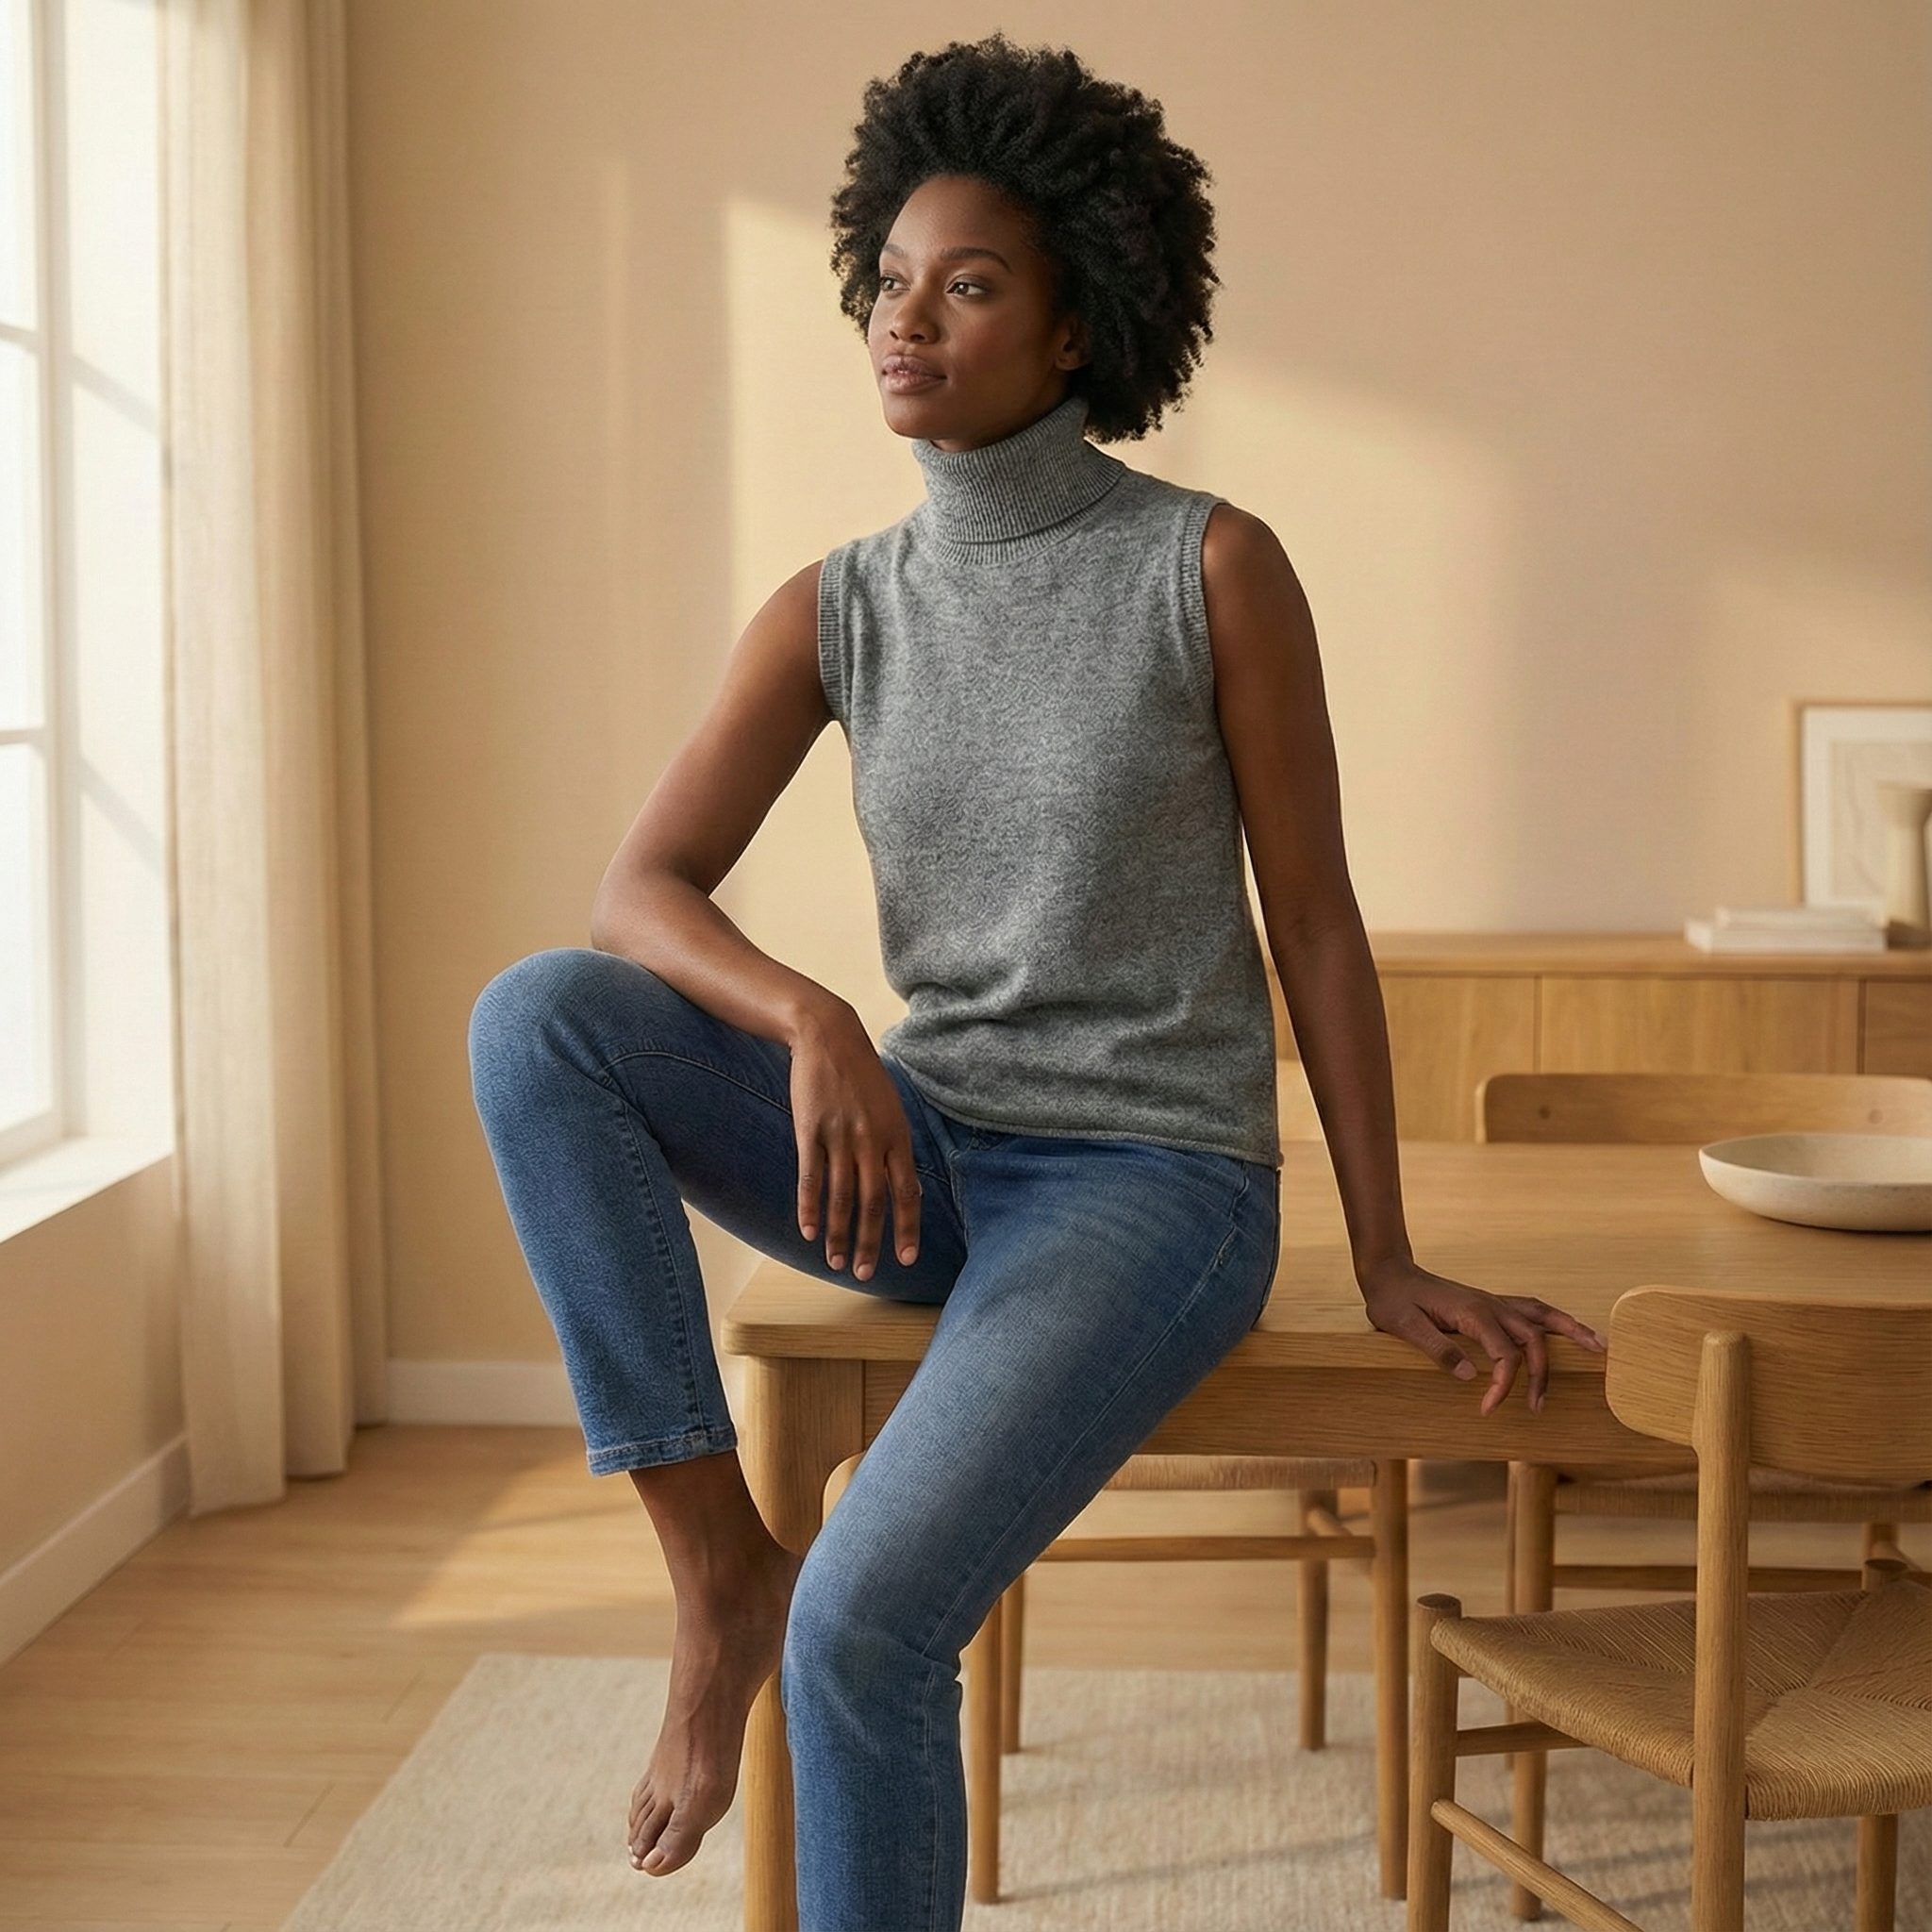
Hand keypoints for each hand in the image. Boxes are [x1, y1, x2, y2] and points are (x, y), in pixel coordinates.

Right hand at [788, 1002, 921, 1281]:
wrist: (829, 1037)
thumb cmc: (863, 1077)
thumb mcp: (892, 1110)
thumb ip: (897, 1150)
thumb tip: (909, 1190)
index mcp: (898, 1137)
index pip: (907, 1192)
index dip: (907, 1227)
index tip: (907, 1258)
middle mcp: (872, 1141)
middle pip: (874, 1202)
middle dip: (871, 1243)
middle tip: (865, 1274)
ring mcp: (840, 1136)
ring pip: (841, 1197)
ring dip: (840, 1234)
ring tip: (837, 1262)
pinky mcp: (810, 1131)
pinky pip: (811, 1178)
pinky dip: (810, 1207)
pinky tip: (809, 1232)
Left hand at [1358, 1259, 1605, 1414]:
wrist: (1388, 1273)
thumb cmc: (1393, 1300)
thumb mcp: (1405, 1326)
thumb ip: (1437, 1349)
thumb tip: (1471, 1376)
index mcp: (1472, 1314)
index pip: (1504, 1355)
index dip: (1502, 1385)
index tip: (1487, 1409)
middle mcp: (1490, 1305)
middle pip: (1532, 1340)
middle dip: (1541, 1374)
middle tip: (1536, 1407)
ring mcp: (1493, 1302)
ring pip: (1542, 1317)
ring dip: (1571, 1333)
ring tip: (1599, 1350)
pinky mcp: (1491, 1304)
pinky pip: (1532, 1311)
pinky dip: (1555, 1321)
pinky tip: (1570, 1330)